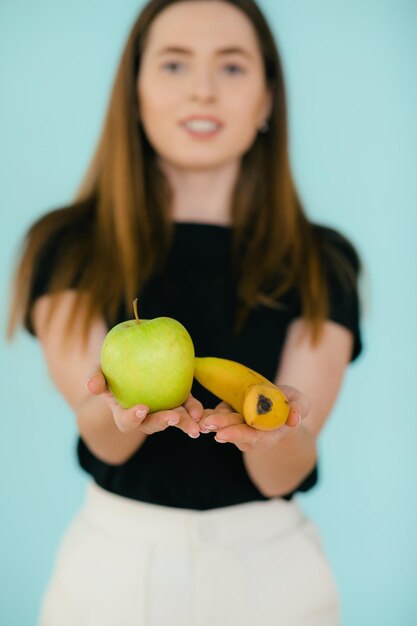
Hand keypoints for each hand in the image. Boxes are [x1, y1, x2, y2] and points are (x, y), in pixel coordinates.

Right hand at [86, 369, 203, 437]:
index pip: (128, 421)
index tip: (142, 408)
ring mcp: (163, 412)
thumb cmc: (110, 372)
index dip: (134, 417)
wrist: (131, 366)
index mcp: (125, 414)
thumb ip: (95, 378)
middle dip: (163, 423)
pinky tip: (202, 412)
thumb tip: (92, 385)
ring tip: (195, 424)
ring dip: (185, 423)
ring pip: (174, 421)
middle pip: (153, 425)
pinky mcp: (179, 403)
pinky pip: (188, 408)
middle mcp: (145, 418)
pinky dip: (195, 410)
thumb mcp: (99, 372)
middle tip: (173, 418)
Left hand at [198, 385, 309, 451]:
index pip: (252, 437)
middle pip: (234, 431)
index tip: (223, 435)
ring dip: (211, 422)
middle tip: (206, 424)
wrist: (279, 405)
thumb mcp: (300, 403)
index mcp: (269, 434)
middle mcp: (251, 434)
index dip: (237, 435)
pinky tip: (195, 412)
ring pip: (223, 424)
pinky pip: (216, 416)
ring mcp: (238, 426)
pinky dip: (206, 414)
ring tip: (199, 418)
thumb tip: (295, 418)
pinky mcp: (229, 416)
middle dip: (221, 427)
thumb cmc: (291, 405)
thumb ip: (299, 409)